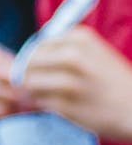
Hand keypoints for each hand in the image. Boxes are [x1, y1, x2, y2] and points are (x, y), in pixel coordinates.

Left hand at [21, 27, 131, 143]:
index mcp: (80, 38)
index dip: (35, 58)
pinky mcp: (67, 106)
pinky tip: (61, 106)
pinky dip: (46, 105)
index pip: (38, 44)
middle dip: (30, 74)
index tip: (40, 68)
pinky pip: (42, 102)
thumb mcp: (95, 52)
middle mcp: (72, 56)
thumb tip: (29, 53)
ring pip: (31, 83)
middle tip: (38, 84)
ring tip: (51, 95)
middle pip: (29, 62)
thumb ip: (64, 48)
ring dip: (36, 91)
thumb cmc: (115, 82)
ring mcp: (69, 82)